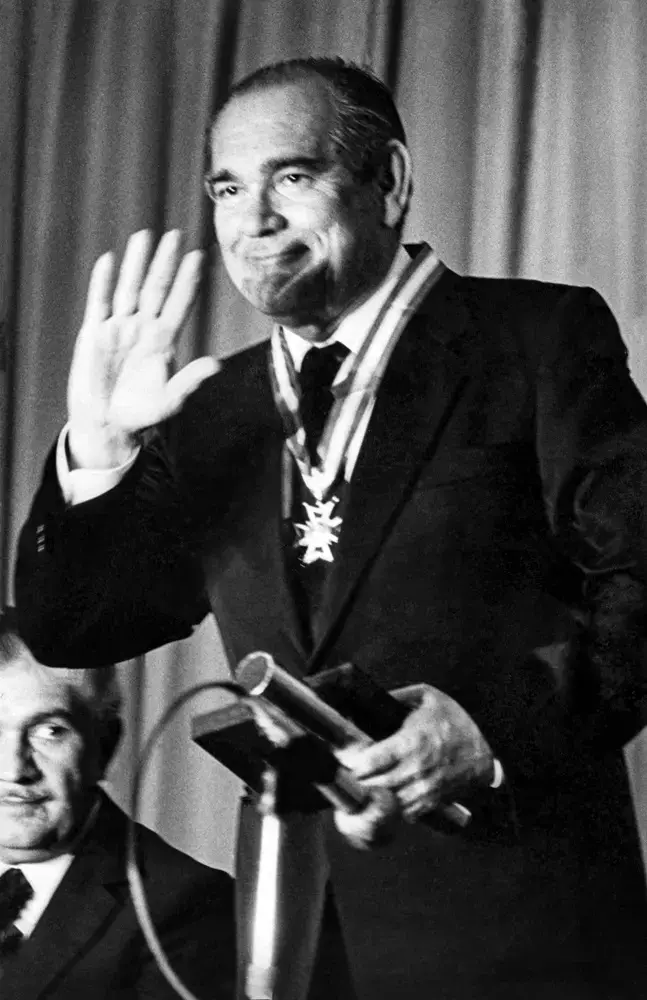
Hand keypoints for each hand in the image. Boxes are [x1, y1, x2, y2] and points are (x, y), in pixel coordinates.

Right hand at [68, 229, 217, 467]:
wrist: (106, 424)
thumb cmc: (140, 415)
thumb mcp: (168, 401)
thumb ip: (190, 381)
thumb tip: (216, 365)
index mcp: (163, 342)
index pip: (180, 304)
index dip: (189, 281)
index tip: (200, 257)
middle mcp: (143, 329)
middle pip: (157, 288)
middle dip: (166, 262)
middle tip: (177, 235)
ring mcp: (119, 328)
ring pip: (129, 287)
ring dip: (136, 263)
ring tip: (145, 236)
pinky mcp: (94, 333)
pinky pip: (99, 302)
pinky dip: (103, 282)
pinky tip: (109, 261)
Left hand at [336, 683, 493, 827]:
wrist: (486, 748)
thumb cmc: (455, 720)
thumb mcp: (427, 696)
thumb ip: (397, 696)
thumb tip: (371, 698)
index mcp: (411, 742)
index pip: (369, 762)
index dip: (351, 762)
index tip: (344, 757)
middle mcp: (416, 769)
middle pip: (373, 785)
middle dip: (357, 780)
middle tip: (347, 772)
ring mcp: (424, 789)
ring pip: (386, 802)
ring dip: (372, 795)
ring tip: (364, 784)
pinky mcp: (431, 802)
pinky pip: (403, 812)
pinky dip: (391, 806)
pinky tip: (386, 794)